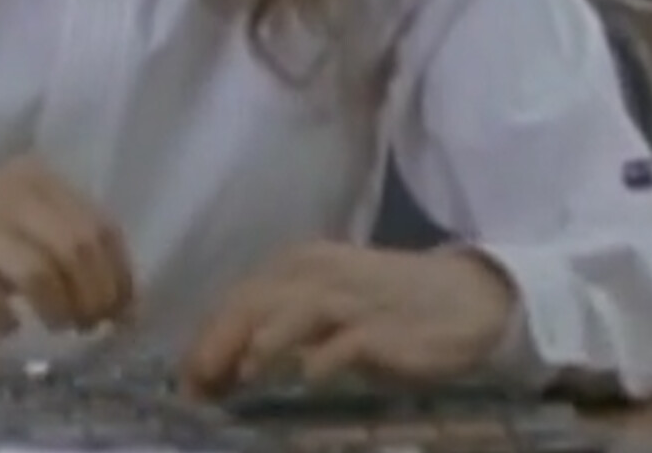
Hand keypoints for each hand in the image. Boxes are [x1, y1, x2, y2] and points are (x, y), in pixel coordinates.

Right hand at [0, 155, 134, 335]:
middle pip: (73, 247)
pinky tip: (4, 329)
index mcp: (36, 177)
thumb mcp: (22, 233)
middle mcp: (6, 186)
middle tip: (89, 326)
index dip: (118, 273)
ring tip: (57, 328)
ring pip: (37, 269)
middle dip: (92, 295)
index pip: (98, 225)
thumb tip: (125, 304)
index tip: (123, 312)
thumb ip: (68, 254)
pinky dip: (3, 319)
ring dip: (57, 309)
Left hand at [180, 242, 516, 396]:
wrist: (465, 300)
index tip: (186, 381)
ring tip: (242, 374)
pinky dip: (327, 357)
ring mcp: (354, 299)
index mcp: (299, 266)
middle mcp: (320, 274)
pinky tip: (309, 378)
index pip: (239, 298)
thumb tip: (223, 364)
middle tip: (197, 385)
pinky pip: (351, 341)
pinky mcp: (386, 327)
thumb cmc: (385, 307)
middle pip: (257, 302)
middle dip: (222, 343)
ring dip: (266, 342)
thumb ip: (279, 325)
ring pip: (298, 312)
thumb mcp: (326, 306)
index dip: (207, 337)